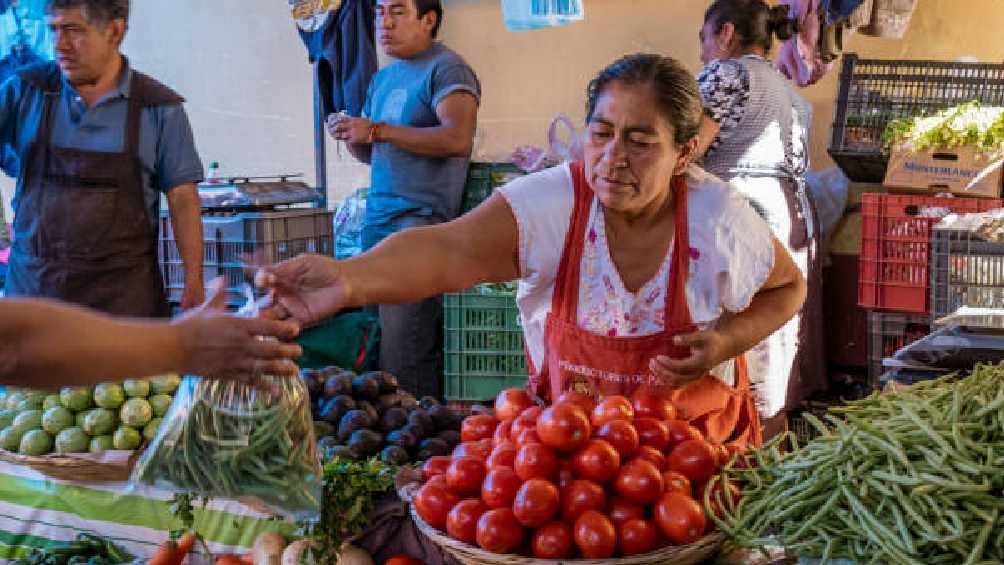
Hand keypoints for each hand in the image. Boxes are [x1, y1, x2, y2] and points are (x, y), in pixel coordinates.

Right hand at [171, 279, 302, 378]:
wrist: (172, 348)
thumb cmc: (189, 325)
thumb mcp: (206, 307)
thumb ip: (218, 294)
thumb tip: (221, 278)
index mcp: (238, 325)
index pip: (267, 327)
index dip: (284, 329)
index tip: (297, 330)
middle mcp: (240, 344)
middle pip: (270, 350)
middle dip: (288, 351)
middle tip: (300, 352)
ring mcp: (235, 361)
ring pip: (264, 367)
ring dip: (281, 370)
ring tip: (295, 371)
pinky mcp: (227, 374)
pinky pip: (249, 382)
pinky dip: (263, 387)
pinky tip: (275, 392)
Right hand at [254, 253, 347, 326]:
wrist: (345, 281)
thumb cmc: (324, 268)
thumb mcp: (302, 263)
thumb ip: (283, 268)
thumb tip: (263, 273)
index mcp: (280, 279)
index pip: (264, 281)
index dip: (262, 281)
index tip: (263, 281)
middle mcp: (282, 295)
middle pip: (264, 302)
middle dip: (257, 306)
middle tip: (254, 308)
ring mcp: (291, 309)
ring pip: (273, 317)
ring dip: (266, 321)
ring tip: (262, 322)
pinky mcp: (302, 320)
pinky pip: (288, 327)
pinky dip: (282, 330)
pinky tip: (278, 330)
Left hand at [325, 113, 374, 143]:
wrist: (375, 131)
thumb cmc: (369, 125)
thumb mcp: (360, 119)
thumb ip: (353, 120)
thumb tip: (348, 119)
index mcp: (352, 120)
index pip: (340, 120)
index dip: (335, 121)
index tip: (333, 122)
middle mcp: (351, 126)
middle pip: (338, 127)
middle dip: (335, 129)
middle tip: (331, 130)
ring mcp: (352, 133)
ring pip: (340, 134)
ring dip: (337, 135)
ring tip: (335, 136)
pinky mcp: (354, 140)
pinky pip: (346, 140)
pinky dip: (343, 140)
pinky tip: (342, 140)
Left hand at [649, 330, 732, 385]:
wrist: (724, 347)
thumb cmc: (712, 340)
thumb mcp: (702, 335)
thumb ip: (688, 338)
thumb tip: (674, 340)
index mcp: (700, 363)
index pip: (680, 367)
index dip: (667, 364)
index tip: (657, 357)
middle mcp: (697, 373)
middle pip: (676, 378)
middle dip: (661, 371)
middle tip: (651, 362)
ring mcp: (694, 377)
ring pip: (676, 383)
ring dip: (662, 377)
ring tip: (652, 367)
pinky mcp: (691, 377)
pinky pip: (677, 383)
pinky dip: (666, 381)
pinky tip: (658, 374)